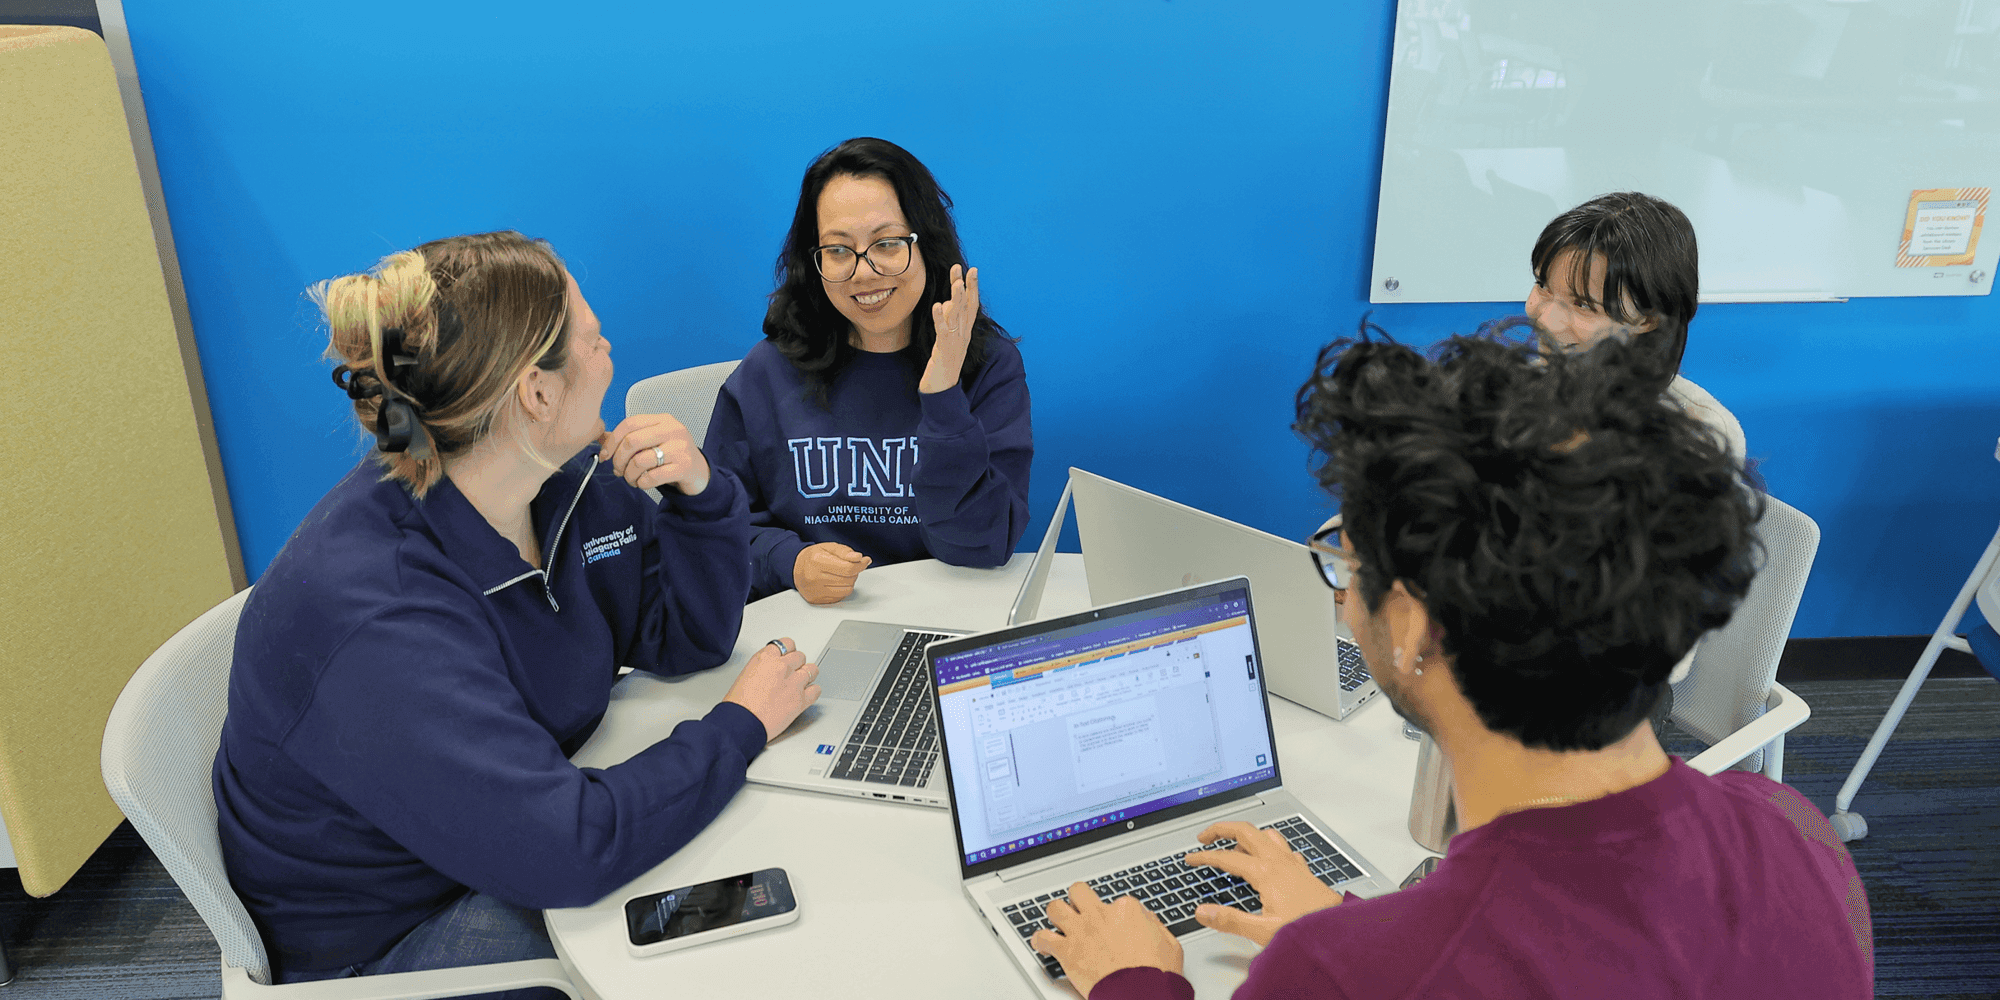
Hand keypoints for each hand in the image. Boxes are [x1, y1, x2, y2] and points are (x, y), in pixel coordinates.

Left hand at [598, 414, 710, 494]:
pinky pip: (652, 477)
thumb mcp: (652, 441)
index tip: (605, 455)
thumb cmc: (672, 455)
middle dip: (619, 460)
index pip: (629, 424)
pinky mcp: (684, 467)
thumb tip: (601, 437)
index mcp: (662, 420)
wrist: (699, 472)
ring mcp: (680, 448)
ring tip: (632, 479)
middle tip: (618, 470)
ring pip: (640, 461)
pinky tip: (643, 483)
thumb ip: (629, 438)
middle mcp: (673, 430)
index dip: (612, 441)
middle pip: (632, 442)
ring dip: (629, 475)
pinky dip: (642, 483)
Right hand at [722, 637, 819, 740]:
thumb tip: (770, 670)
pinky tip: (806, 695)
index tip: (788, 656)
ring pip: (812, 670)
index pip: (786, 644)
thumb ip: (763, 668)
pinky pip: (816, 690)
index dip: (788, 651)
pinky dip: (813, 693)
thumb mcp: (746, 675)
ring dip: (807, 676)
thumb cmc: (738, 705)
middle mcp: (782, 667)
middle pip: (800, 656)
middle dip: (797, 664)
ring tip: (801, 683)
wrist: (741, 723)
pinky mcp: (801, 700)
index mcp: (765, 658)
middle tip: (792, 673)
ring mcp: (794, 683)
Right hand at [793, 542, 869, 604]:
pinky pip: (840, 597)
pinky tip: (835, 582)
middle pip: (849, 580)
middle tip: (847, 566)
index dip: (860, 565)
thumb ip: (845, 552)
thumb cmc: (813, 557)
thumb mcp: (829, 547)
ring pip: (847, 590)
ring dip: (849, 582)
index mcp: (817, 561)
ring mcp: (815, 591)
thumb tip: (858, 558)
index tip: (864, 561)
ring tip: (840, 574)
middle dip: (853, 572)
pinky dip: (842, 589)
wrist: (795, 568)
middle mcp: (814, 578)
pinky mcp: (817, 600)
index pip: (848, 568)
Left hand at [918, 264, 978, 393]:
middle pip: (966, 306)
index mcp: (965, 331)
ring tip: (956, 282)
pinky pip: (943, 330)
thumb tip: (948, 301)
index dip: (972, 287)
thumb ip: (950, 320)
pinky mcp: (945, 349)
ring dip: (957, 298)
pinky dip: (941, 317)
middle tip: (961, 267)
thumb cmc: (943, 362)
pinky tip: (938, 305)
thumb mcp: (947, 338)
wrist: (941, 387)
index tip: (971, 269)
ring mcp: (956, 342)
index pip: (971, 305)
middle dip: (964, 285)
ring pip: (958, 316)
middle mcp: (963, 334)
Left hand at [1029, 882, 1181, 996]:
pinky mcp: (1067, 951)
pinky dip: (1040, 940)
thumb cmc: (1156, 974)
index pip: (1115, 901)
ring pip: (1055, 908)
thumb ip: (1155, 925)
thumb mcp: (1170, 944)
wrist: (1141, 994)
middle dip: (1078, 900)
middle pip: (1079, 892)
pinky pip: (1042, 938)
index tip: (1114, 925)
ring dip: (1055, 915)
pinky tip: (1042, 943)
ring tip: (1057, 922)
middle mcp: (1100, 914)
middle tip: (1080, 911)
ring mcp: (1081, 931)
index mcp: (1126, 910)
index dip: (1114, 914)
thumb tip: (1146, 918)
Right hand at [1182, 822, 1343, 945]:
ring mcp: (1292, 863)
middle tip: (1205, 836)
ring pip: (1265, 834)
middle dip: (1221, 829)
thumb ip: (1230, 921)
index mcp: (1265, 873)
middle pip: (1245, 831)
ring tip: (1233, 842)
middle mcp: (1279, 861)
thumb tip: (1202, 912)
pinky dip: (1268, 845)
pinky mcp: (1303, 870)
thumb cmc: (1306, 929)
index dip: (1204, 856)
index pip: (1226, 857)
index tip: (1191, 858)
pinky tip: (1268, 856)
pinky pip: (1282, 846)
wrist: (1339, 930)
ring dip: (1246, 833)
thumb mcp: (1262, 930)